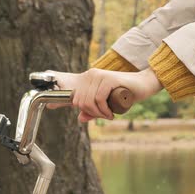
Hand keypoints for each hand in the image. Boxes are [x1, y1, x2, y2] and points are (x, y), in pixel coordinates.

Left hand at [46, 68, 162, 121]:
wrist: (144, 85)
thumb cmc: (125, 95)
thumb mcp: (106, 105)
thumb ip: (93, 111)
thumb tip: (80, 118)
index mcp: (88, 79)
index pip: (71, 93)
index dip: (59, 100)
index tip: (50, 106)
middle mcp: (91, 75)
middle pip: (80, 101)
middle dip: (91, 113)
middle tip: (104, 115)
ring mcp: (99, 76)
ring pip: (88, 101)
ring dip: (98, 113)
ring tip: (108, 114)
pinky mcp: (108, 79)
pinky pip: (98, 99)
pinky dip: (104, 110)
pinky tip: (111, 113)